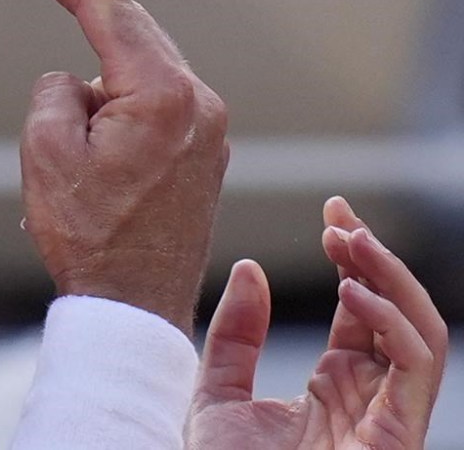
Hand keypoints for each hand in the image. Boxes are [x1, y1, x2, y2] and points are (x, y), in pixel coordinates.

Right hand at [19, 0, 228, 334]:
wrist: (133, 306)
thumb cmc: (88, 236)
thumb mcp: (47, 151)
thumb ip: (57, 89)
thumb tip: (80, 80)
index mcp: (162, 95)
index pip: (108, 6)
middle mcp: (199, 102)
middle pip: (130, 29)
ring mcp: (208, 126)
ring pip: (139, 69)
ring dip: (98, 76)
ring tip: (69, 143)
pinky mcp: (204, 148)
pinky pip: (155, 101)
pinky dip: (119, 101)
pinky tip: (94, 141)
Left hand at [187, 197, 447, 448]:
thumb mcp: (216, 393)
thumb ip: (235, 334)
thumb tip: (249, 268)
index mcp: (335, 386)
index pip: (361, 310)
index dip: (354, 257)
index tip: (331, 211)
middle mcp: (368, 398)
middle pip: (395, 314)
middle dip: (375, 258)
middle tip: (340, 219)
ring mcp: (385, 418)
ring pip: (420, 333)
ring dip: (391, 279)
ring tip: (349, 240)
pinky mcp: (395, 439)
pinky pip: (415, 371)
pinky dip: (394, 323)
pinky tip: (352, 291)